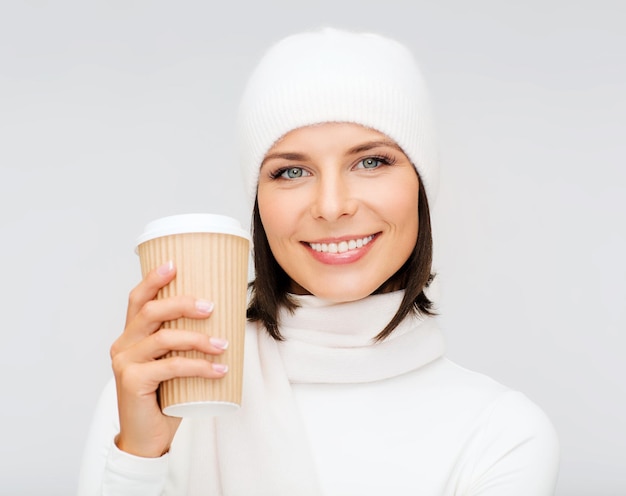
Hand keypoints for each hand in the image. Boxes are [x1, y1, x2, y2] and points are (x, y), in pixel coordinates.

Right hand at [110, 261, 228, 457]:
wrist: (147, 437)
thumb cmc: (165, 396)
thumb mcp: (173, 362)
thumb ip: (183, 342)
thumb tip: (224, 318)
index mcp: (131, 334)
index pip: (138, 299)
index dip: (154, 279)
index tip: (175, 264)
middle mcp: (123, 344)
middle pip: (151, 311)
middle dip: (183, 303)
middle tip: (211, 306)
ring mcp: (125, 363)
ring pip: (164, 338)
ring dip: (199, 338)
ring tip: (224, 344)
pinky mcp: (132, 382)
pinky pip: (170, 366)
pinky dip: (199, 366)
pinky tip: (219, 369)